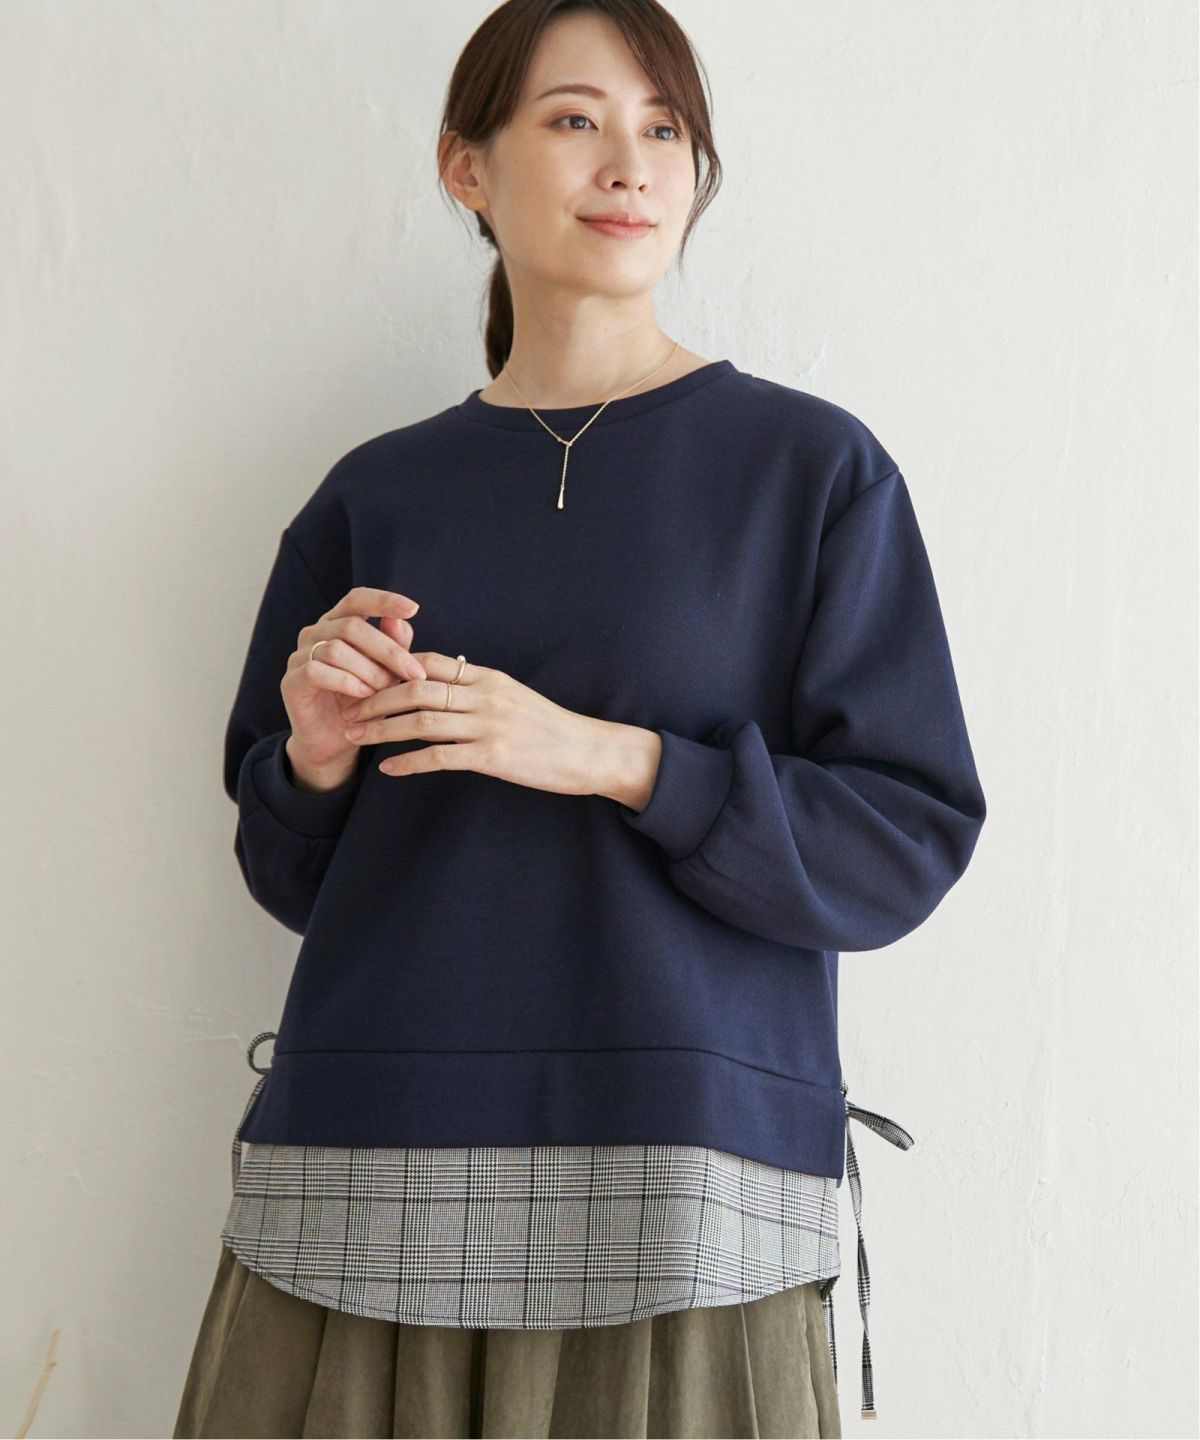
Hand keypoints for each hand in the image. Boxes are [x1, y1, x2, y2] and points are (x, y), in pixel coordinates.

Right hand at [281, 586, 424, 772]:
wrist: (336, 741)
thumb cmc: (364, 701)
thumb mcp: (387, 673)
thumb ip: (394, 645)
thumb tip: (403, 618)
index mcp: (337, 623)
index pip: (357, 598)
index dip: (383, 600)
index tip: (413, 608)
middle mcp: (315, 633)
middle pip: (351, 625)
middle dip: (388, 650)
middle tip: (413, 673)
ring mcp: (299, 656)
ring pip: (336, 648)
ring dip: (368, 670)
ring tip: (385, 690)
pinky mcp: (291, 681)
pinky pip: (316, 671)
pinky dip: (346, 682)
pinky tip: (364, 695)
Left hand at [340, 651, 620, 797]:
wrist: (589, 752)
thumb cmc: (550, 728)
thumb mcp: (514, 697)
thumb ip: (478, 690)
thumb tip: (442, 684)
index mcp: (487, 677)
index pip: (429, 661)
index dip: (391, 668)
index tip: (364, 680)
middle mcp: (485, 695)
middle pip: (416, 688)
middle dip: (376, 698)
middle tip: (348, 709)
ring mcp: (489, 725)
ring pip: (421, 721)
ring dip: (383, 729)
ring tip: (356, 736)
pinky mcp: (493, 756)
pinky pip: (440, 757)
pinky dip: (409, 763)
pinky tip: (389, 769)